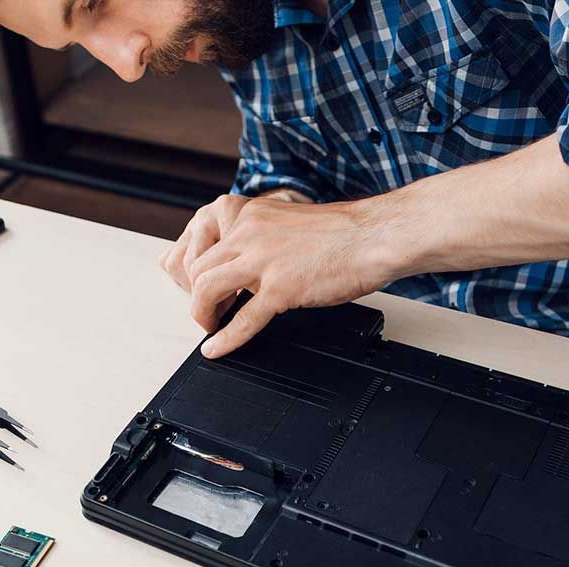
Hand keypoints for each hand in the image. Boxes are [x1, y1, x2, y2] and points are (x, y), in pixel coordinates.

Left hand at [172, 196, 388, 358]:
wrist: (372, 237)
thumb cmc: (339, 234)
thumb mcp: (284, 223)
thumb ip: (258, 239)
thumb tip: (240, 265)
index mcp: (249, 215)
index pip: (201, 243)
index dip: (196, 272)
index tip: (203, 287)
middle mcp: (249, 233)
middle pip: (197, 268)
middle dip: (197, 295)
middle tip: (209, 311)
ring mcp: (262, 261)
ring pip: (206, 289)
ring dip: (203, 314)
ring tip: (212, 326)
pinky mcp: (280, 288)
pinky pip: (241, 319)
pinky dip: (225, 340)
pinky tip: (217, 349)